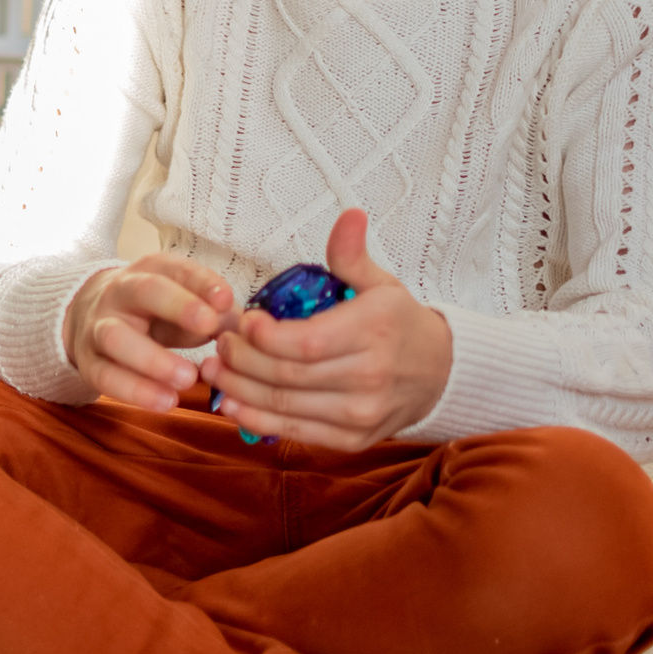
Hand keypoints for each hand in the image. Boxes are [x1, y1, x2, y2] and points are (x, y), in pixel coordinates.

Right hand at [63, 255, 238, 409]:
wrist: (89, 320)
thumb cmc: (154, 314)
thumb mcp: (184, 305)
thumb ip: (216, 315)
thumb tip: (249, 329)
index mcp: (151, 271)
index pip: (177, 269)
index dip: (201, 283)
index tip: (226, 300)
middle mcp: (121, 293)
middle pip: (144, 291)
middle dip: (177, 306)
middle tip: (208, 327)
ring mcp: (99, 326)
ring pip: (116, 338)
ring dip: (153, 359)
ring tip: (188, 379)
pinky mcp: (88, 362)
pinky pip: (106, 377)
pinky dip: (136, 391)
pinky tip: (167, 402)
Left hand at [200, 208, 452, 450]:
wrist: (439, 374)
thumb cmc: (399, 324)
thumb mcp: (381, 284)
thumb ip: (351, 255)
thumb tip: (349, 215)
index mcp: (373, 332)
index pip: (305, 342)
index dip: (263, 337)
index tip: (242, 322)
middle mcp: (369, 377)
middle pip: (287, 375)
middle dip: (242, 360)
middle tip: (218, 345)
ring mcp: (361, 413)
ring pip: (285, 406)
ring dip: (239, 391)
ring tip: (213, 371)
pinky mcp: (353, 439)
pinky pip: (296, 433)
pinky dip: (258, 420)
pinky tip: (231, 404)